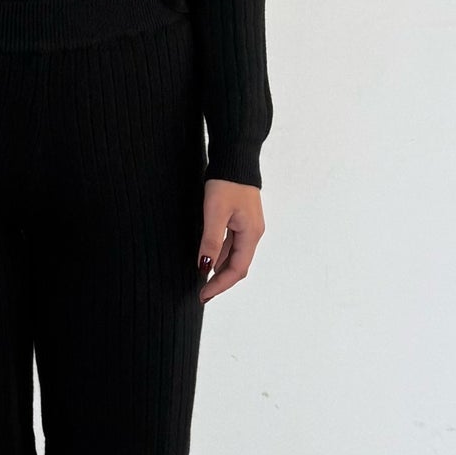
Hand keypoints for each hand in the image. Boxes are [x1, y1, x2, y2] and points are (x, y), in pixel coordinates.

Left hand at [198, 179, 263, 300]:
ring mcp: (249, 227)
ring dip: (220, 270)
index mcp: (251, 234)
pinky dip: (221, 255)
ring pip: (235, 256)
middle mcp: (253, 234)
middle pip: (238, 266)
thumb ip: (210, 241)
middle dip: (221, 281)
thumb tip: (204, 267)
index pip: (237, 270)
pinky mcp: (243, 220)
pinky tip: (209, 259)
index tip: (203, 295)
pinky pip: (233, 245)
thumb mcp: (215, 213)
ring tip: (203, 280)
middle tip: (202, 293)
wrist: (235, 158)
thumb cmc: (226, 183)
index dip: (220, 285)